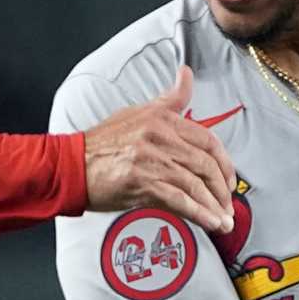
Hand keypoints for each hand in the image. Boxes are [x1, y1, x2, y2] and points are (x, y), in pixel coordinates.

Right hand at [82, 66, 236, 232]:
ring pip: (195, 184)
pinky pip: (179, 200)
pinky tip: (209, 223)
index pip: (207, 140)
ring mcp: (151, 160)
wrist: (70, 165)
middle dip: (221, 189)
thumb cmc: (102, 144)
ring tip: (223, 220)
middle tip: (227, 204)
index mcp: (162, 119)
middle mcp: (159, 136)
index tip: (228, 180)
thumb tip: (186, 76)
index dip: (224, 163)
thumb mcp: (138, 113)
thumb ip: (169, 100)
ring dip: (214, 206)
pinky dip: (199, 214)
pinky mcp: (142, 182)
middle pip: (205, 164)